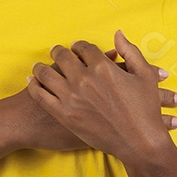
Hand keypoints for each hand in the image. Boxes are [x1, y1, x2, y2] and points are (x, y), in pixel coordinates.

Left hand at [25, 30, 176, 160]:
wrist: (140, 143)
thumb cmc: (145, 110)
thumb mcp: (145, 75)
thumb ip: (130, 51)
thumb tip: (117, 33)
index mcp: (102, 66)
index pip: (83, 47)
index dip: (78, 46)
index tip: (75, 47)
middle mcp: (84, 79)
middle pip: (62, 56)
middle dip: (58, 51)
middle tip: (55, 51)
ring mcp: (72, 97)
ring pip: (46, 73)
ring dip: (41, 66)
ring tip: (39, 66)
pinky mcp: (64, 115)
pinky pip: (40, 95)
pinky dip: (33, 86)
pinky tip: (31, 81)